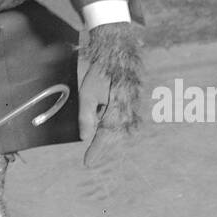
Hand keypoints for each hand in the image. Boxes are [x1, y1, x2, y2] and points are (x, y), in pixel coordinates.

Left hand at [78, 22, 145, 167]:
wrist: (118, 53)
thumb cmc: (101, 72)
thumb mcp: (87, 94)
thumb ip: (86, 116)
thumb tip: (84, 137)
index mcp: (117, 111)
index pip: (104, 138)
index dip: (95, 152)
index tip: (87, 163)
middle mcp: (128, 112)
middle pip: (113, 136)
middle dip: (102, 145)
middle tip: (91, 155)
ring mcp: (132, 108)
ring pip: (118, 128)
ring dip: (107, 134)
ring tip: (96, 138)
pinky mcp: (132, 102)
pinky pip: (122, 119)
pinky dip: (113, 124)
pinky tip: (105, 119)